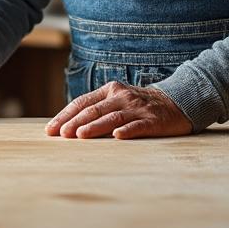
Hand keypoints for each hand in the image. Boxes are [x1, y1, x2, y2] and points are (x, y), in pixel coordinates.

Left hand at [46, 81, 191, 139]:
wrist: (178, 102)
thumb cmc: (140, 106)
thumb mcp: (117, 101)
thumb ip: (97, 110)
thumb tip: (68, 127)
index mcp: (109, 91)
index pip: (82, 102)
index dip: (65, 115)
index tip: (50, 129)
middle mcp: (121, 96)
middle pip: (94, 110)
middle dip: (74, 123)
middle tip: (60, 134)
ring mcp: (138, 108)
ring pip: (112, 117)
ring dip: (95, 126)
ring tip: (80, 135)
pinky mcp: (154, 120)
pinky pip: (138, 125)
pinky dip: (127, 130)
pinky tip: (117, 136)